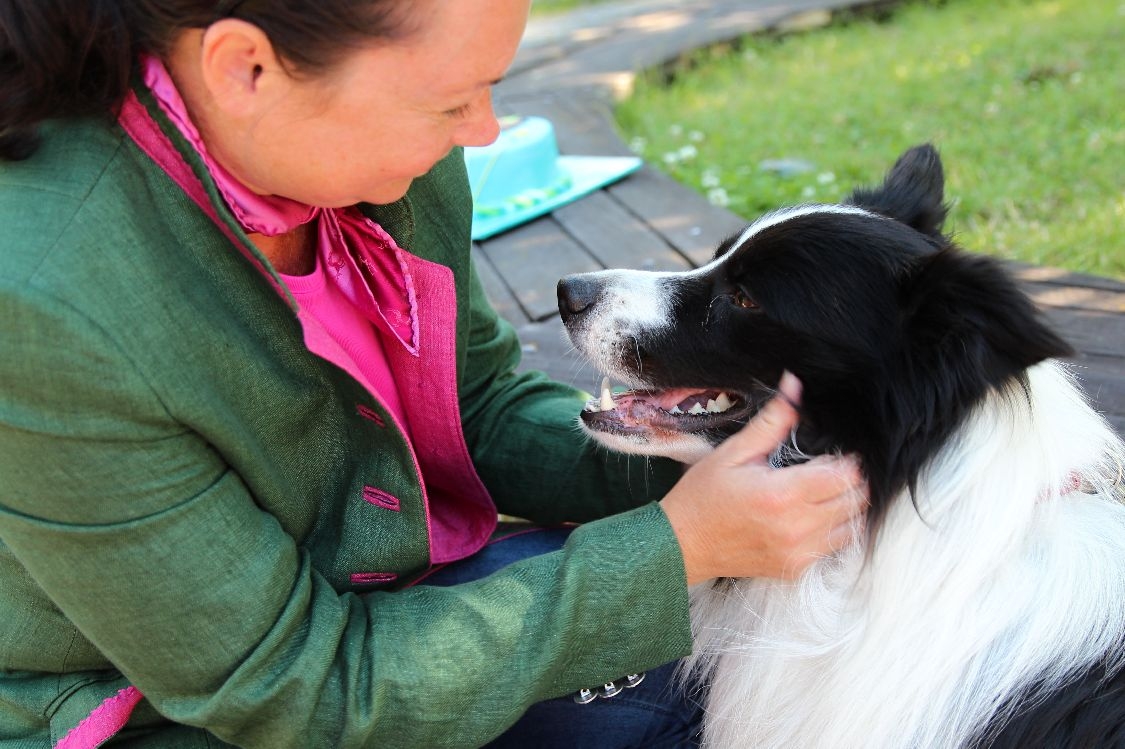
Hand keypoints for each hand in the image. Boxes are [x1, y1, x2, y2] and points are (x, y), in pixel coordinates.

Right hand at [660, 372, 866, 584]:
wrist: (682, 545)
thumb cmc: (702, 498)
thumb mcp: (733, 453)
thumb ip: (771, 422)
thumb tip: (794, 387)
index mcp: (782, 494)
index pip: (844, 475)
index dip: (847, 460)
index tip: (835, 453)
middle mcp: (797, 527)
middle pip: (855, 501)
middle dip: (851, 481)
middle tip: (831, 470)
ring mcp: (799, 553)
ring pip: (851, 527)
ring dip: (847, 507)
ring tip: (825, 493)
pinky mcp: (796, 569)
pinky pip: (834, 548)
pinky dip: (834, 531)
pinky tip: (814, 516)